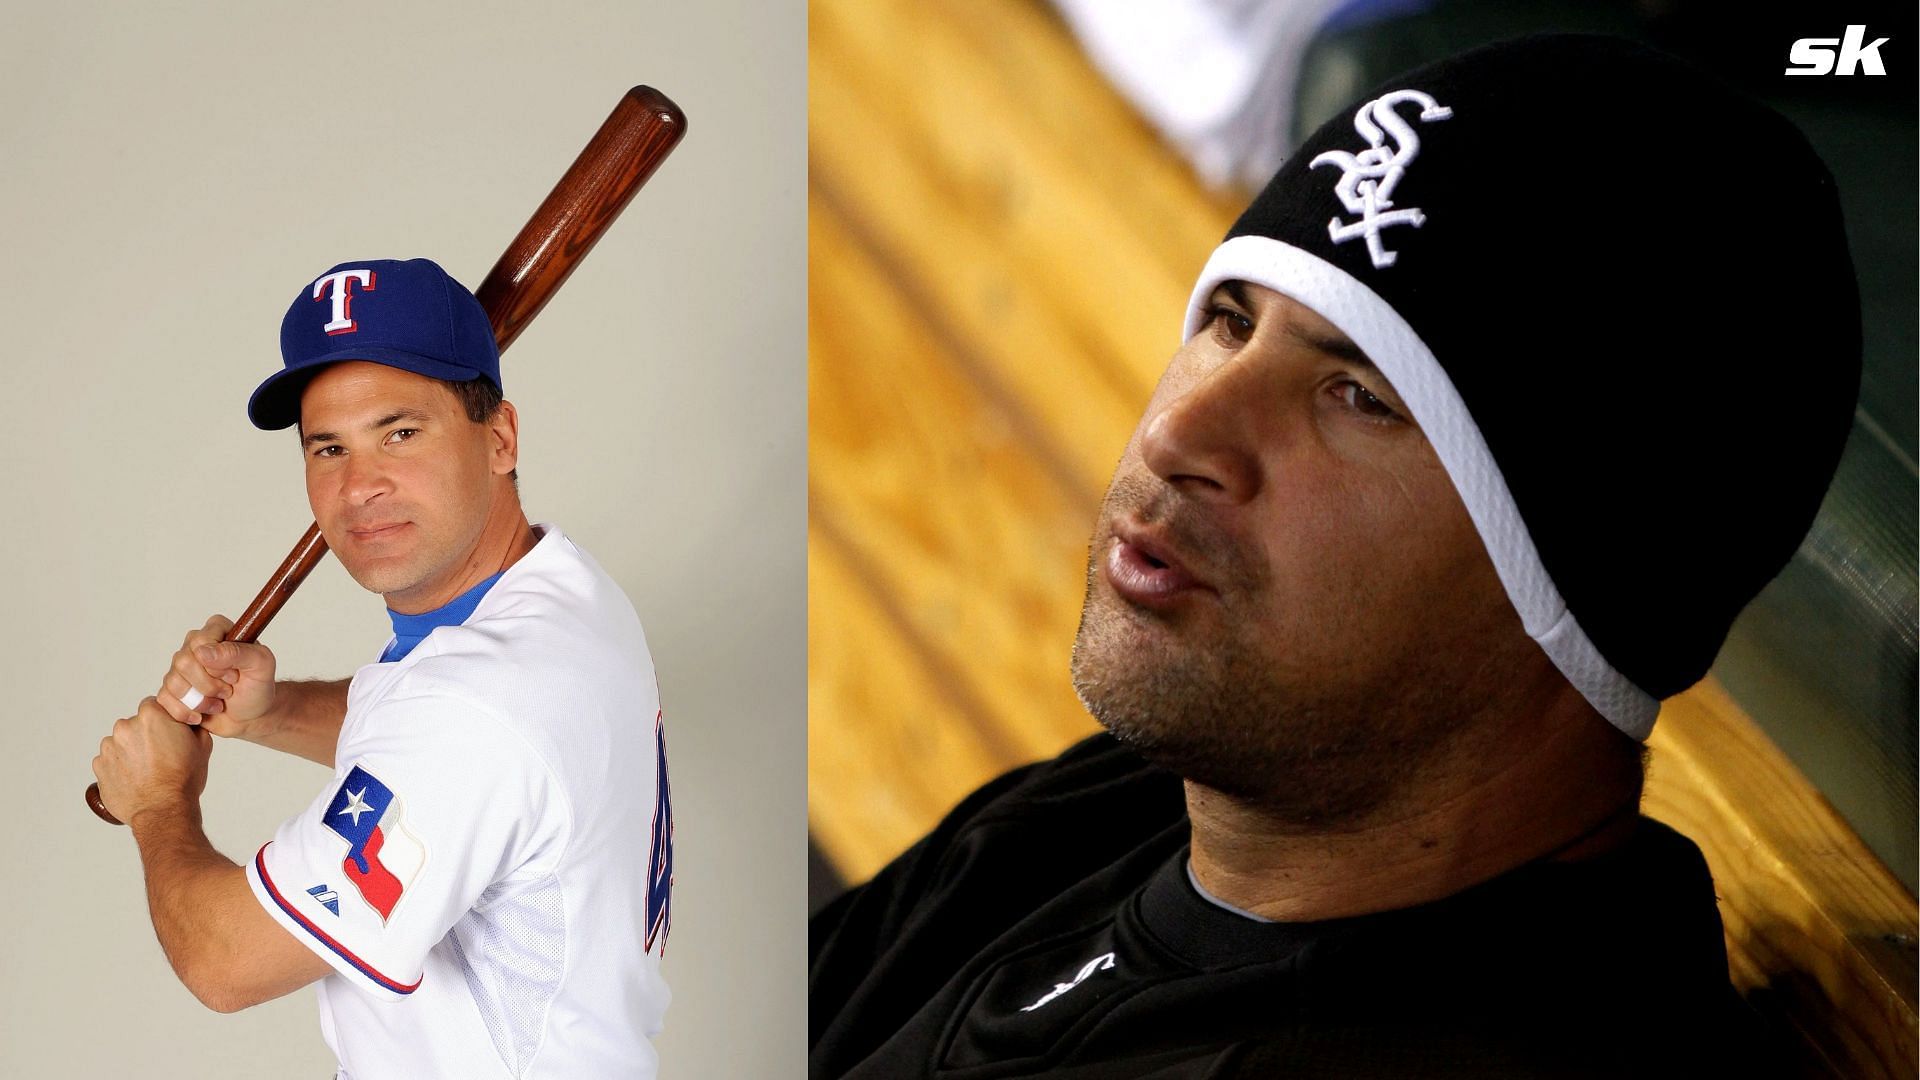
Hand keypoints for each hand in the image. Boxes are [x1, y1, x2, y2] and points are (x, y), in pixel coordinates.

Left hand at [93, 696, 212, 826]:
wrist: (163, 810)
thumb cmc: (182, 779)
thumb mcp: (202, 745)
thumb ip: (193, 726)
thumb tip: (190, 721)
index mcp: (151, 716)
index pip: (153, 705)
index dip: (162, 719)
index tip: (167, 732)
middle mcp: (125, 726)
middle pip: (134, 725)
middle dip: (144, 737)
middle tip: (160, 756)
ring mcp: (109, 747)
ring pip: (120, 744)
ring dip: (130, 752)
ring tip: (147, 771)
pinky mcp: (99, 766)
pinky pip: (109, 762)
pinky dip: (119, 768)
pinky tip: (135, 779)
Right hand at [155, 615, 277, 741]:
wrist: (250, 717)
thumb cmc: (257, 688)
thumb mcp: (262, 665)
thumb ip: (238, 652)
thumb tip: (203, 652)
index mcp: (217, 630)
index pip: (200, 641)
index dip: (217, 665)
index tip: (234, 676)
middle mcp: (194, 645)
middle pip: (184, 662)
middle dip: (209, 685)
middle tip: (227, 692)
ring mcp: (179, 666)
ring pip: (173, 682)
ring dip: (200, 701)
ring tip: (217, 703)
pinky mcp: (171, 688)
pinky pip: (164, 699)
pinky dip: (185, 712)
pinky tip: (201, 714)